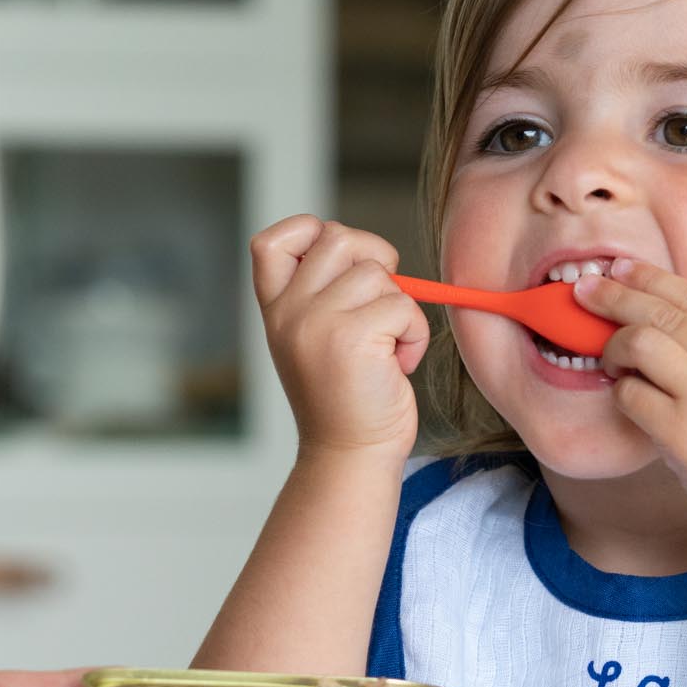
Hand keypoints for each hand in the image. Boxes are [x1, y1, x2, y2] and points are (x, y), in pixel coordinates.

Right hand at [250, 214, 428, 459]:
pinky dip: (415, 333)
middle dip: (374, 260)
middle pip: (338, 238)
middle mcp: (289, 312)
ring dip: (398, 305)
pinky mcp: (352, 338)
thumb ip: (323, 293)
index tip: (339, 262)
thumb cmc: (346, 398)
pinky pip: (403, 305)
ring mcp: (316, 323)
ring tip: (387, 346)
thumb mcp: (315, 338)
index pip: (272, 240)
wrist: (350, 455)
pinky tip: (399, 364)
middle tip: (379, 303)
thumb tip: (366, 252)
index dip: (309, 231)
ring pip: (377, 271)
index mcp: (276, 309)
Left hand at [578, 260, 686, 527]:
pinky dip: (621, 393)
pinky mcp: (681, 432)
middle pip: (662, 310)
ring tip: (610, 361)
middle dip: (615, 296)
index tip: (622, 269)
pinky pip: (631, 394)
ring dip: (615, 347)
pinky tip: (628, 399)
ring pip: (641, 341)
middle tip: (584, 291)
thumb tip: (670, 314)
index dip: (652, 278)